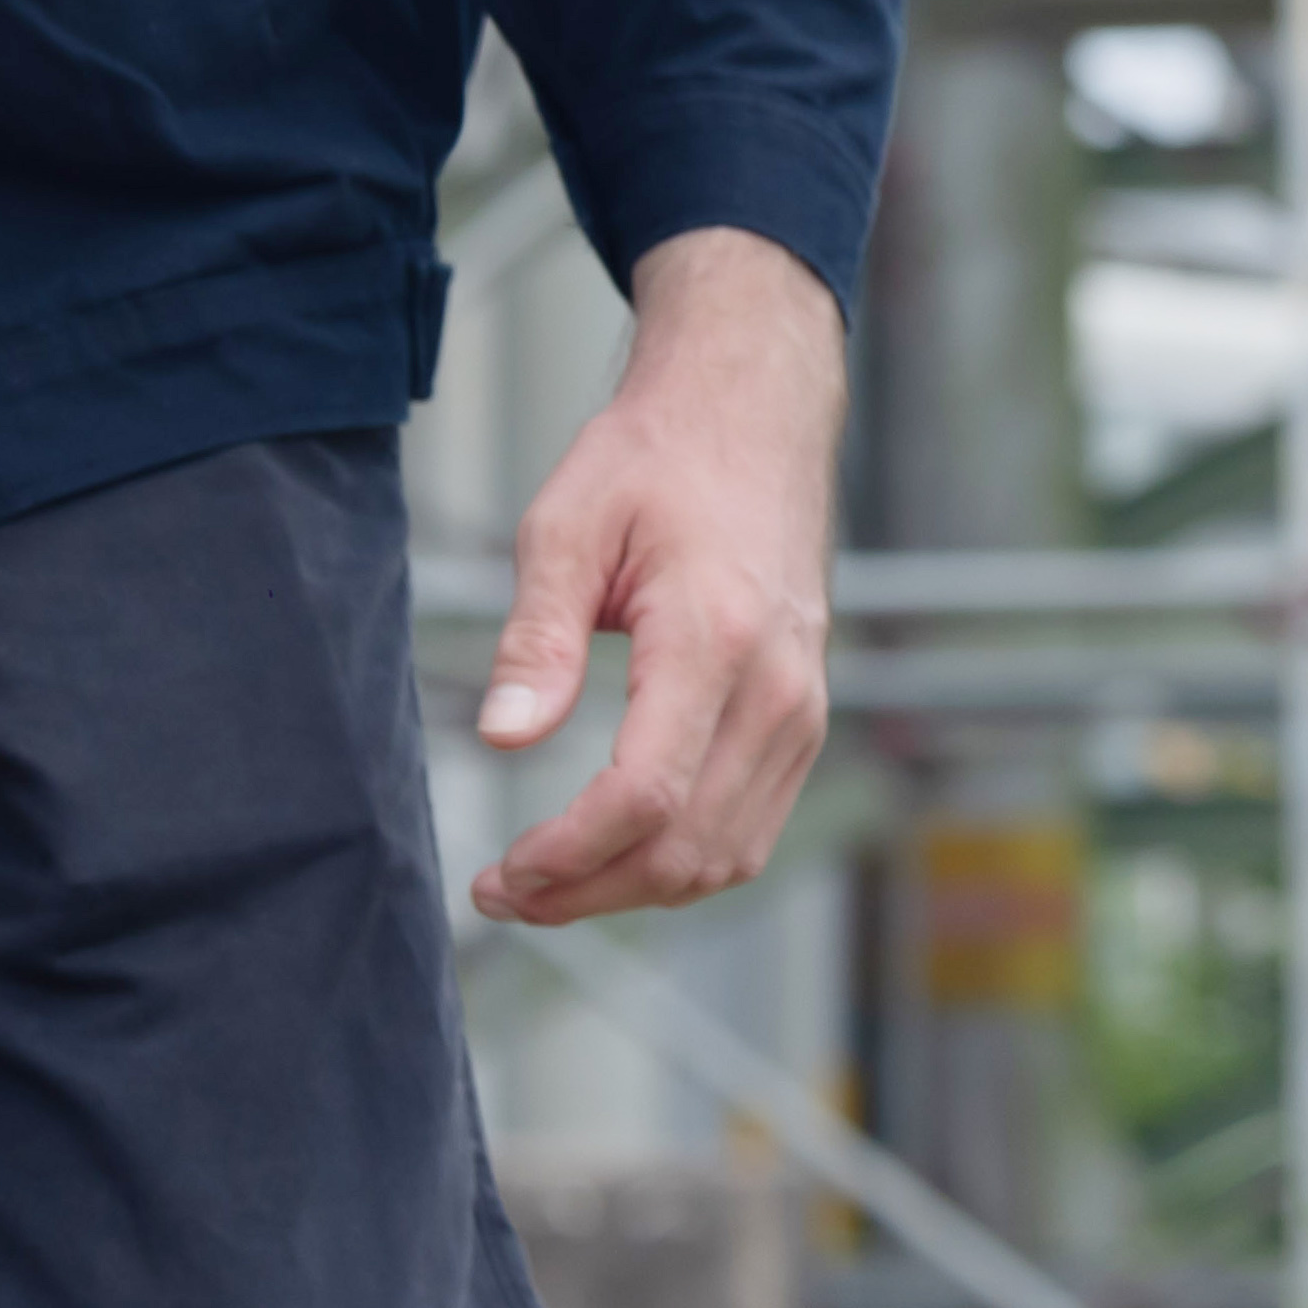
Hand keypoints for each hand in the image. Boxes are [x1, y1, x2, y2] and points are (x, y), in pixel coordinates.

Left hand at [468, 226, 845, 925]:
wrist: (753, 414)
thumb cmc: (656, 458)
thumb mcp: (567, 526)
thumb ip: (536, 638)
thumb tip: (501, 738)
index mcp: (716, 638)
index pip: (647, 797)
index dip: (569, 856)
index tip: (502, 872)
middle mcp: (778, 689)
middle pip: (686, 849)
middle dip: (587, 892)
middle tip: (503, 894)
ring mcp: (803, 709)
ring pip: (727, 855)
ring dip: (632, 890)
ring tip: (547, 885)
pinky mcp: (806, 717)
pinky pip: (751, 827)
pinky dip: (683, 863)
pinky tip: (614, 854)